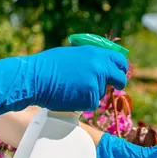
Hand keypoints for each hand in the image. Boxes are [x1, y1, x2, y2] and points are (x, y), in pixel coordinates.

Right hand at [0, 45, 127, 118]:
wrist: (35, 78)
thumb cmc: (49, 65)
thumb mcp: (74, 54)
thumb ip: (92, 59)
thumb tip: (104, 65)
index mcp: (96, 53)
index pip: (120, 60)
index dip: (121, 68)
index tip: (120, 72)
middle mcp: (100, 67)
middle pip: (120, 79)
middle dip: (118, 83)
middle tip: (114, 86)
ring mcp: (96, 83)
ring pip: (101, 92)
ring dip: (92, 92)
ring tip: (72, 87)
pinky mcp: (90, 98)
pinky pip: (92, 103)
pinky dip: (83, 102)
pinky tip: (70, 95)